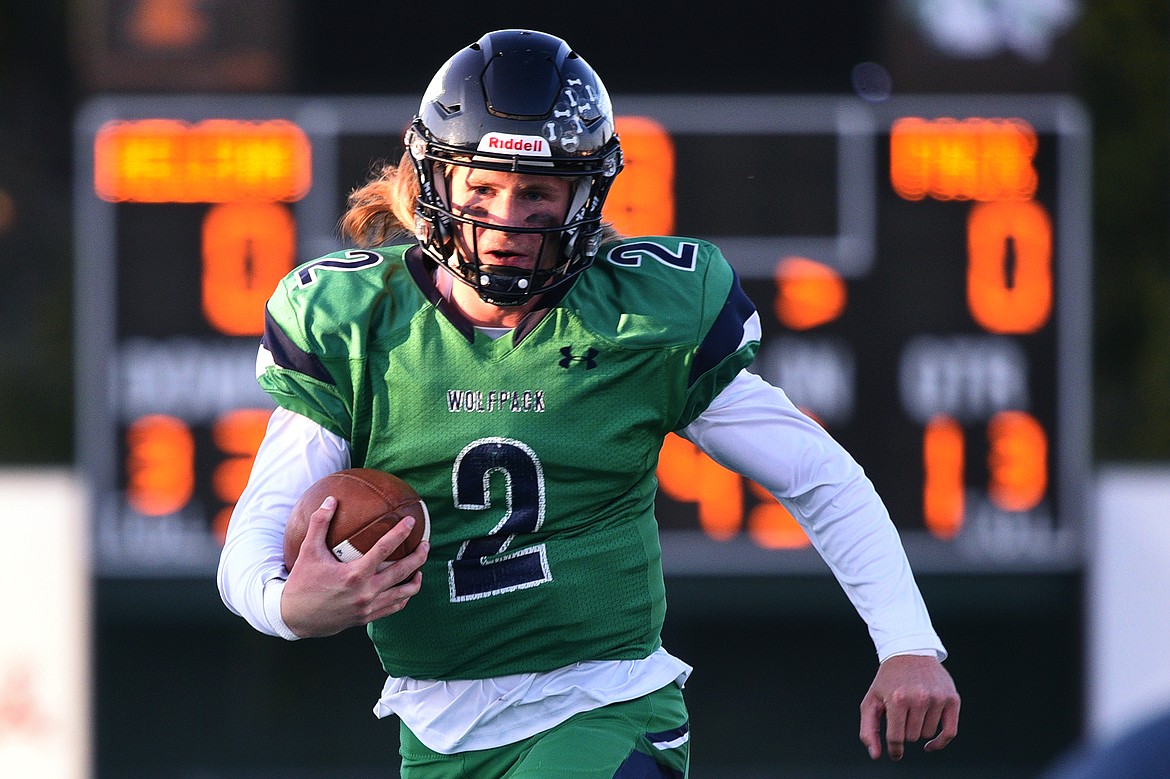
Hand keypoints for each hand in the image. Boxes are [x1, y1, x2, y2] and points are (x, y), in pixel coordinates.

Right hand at [280, 496, 429, 637]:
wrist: (295, 618)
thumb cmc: (302, 583)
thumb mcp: (309, 552)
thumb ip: (320, 524)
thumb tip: (331, 500)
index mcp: (354, 575)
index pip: (384, 550)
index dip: (400, 533)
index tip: (411, 522)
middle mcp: (365, 593)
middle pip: (402, 572)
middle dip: (419, 556)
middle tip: (426, 543)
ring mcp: (368, 607)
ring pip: (403, 594)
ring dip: (415, 579)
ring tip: (420, 566)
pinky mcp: (367, 618)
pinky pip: (394, 607)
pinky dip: (403, 597)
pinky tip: (405, 587)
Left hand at [859, 654, 959, 760]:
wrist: (909, 653)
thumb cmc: (888, 680)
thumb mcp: (871, 701)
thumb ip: (868, 729)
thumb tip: (875, 755)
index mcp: (897, 698)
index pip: (897, 738)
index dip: (894, 749)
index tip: (895, 752)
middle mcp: (919, 698)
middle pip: (913, 737)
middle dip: (905, 730)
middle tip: (901, 714)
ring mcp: (938, 698)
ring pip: (928, 734)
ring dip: (919, 728)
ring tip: (912, 710)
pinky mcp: (952, 698)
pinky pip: (950, 732)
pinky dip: (940, 742)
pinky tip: (930, 744)